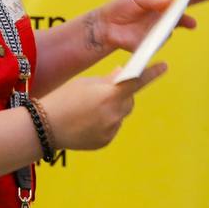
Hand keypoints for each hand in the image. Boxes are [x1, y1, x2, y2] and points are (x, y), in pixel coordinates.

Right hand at [40, 63, 167, 149]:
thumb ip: (107, 80)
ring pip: (120, 114)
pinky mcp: (106, 140)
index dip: (152, 72)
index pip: (137, 81)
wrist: (44, 128)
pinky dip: (105, 123)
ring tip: (89, 110)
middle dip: (122, 94)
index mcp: (109, 95)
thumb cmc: (62, 99)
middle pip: (129, 99)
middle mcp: (114, 113)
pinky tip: (86, 122)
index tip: (164, 66)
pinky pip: (112, 127)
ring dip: (112, 109)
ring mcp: (111, 129)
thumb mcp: (85, 83)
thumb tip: (123, 74)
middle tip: (105, 92)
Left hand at [88, 0, 208, 54]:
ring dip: (174, 20)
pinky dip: (158, 35)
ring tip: (167, 17)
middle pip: (187, 13)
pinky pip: (160, 40)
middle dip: (203, 2)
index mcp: (163, 4)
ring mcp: (160, 32)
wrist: (105, 26)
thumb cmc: (120, 8)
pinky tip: (150, 32)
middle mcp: (165, 18)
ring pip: (173, 26)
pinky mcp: (153, 44)